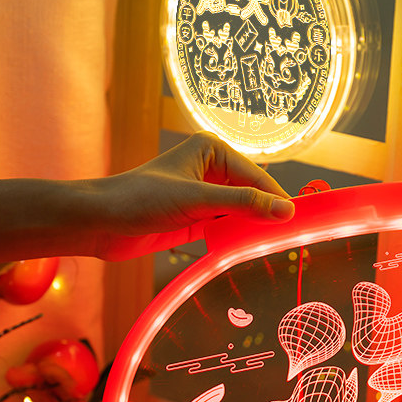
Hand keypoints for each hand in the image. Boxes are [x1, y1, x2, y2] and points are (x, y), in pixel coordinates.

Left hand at [95, 132, 294, 259]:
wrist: (100, 222)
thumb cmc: (141, 198)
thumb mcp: (198, 199)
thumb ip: (244, 204)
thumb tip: (286, 210)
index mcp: (213, 150)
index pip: (258, 177)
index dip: (279, 200)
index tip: (301, 222)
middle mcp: (212, 169)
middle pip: (254, 194)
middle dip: (268, 214)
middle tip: (291, 238)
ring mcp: (205, 195)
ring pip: (243, 212)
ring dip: (254, 228)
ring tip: (275, 246)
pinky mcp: (198, 218)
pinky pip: (228, 227)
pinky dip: (238, 238)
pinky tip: (250, 250)